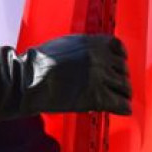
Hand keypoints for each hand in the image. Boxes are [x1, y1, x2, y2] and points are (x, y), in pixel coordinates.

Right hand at [0, 34, 131, 122]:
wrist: (25, 79)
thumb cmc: (38, 64)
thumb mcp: (64, 45)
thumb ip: (84, 49)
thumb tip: (98, 57)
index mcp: (90, 42)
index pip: (119, 47)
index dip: (119, 59)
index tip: (115, 67)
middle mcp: (98, 57)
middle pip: (124, 70)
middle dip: (118, 79)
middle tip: (109, 88)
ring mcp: (99, 77)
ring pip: (125, 88)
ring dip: (119, 94)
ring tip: (111, 99)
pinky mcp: (97, 97)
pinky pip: (123, 105)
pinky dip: (120, 108)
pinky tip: (113, 108)